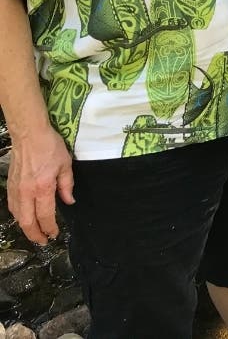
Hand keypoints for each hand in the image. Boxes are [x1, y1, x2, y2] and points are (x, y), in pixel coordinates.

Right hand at [7, 125, 73, 244]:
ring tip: (35, 233)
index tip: (55, 234)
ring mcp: (16, 190)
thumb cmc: (50, 147)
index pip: (45, 216)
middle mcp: (26, 192)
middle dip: (35, 235)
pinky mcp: (10, 185)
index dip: (50, 228)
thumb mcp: (65, 165)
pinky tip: (24, 218)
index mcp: (42, 188)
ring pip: (17, 216)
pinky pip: (12, 206)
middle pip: (27, 222)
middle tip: (43, 241)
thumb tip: (69, 202)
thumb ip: (67, 186)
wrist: (29, 134)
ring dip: (25, 228)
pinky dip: (18, 216)